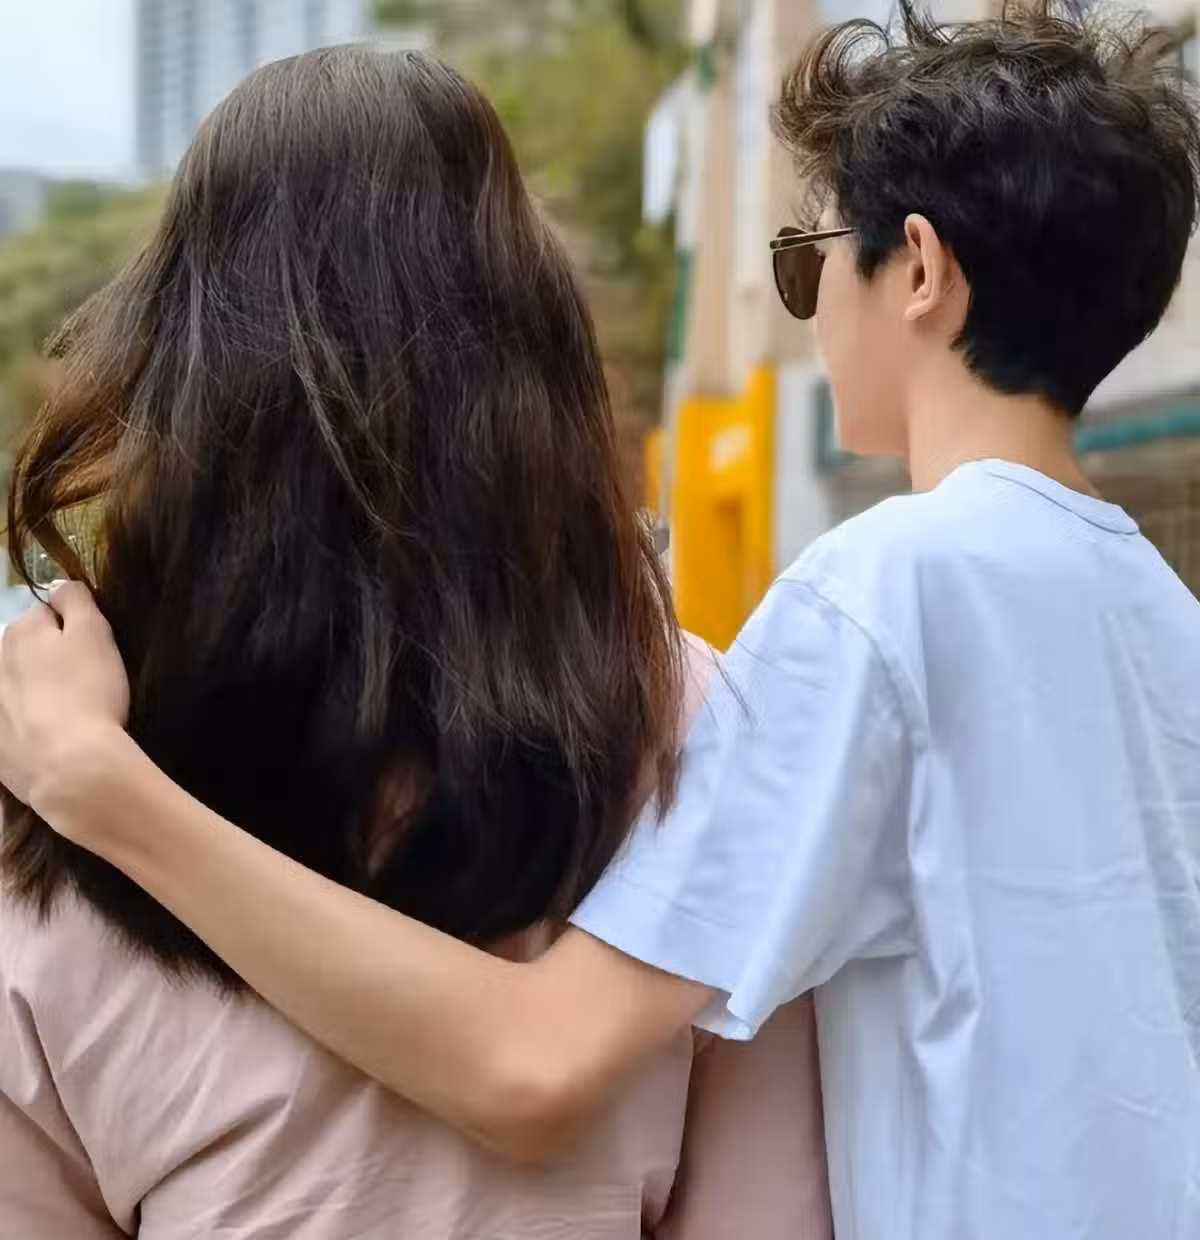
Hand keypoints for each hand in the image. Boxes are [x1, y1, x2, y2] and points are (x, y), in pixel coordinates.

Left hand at [0, 581, 130, 818]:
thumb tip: (61, 587)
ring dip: (36, 692)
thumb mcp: (95, 634)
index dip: (75, 629)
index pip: (48, 613)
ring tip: (66, 716)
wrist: (70, 767)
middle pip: (27, 650)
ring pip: (18, 687)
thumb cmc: (90, 692)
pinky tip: (49, 740)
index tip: (94, 652)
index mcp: (19, 633)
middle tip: (84, 684)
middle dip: (49, 659)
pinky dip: (27, 727)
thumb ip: (77, 601)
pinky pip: (13, 724)